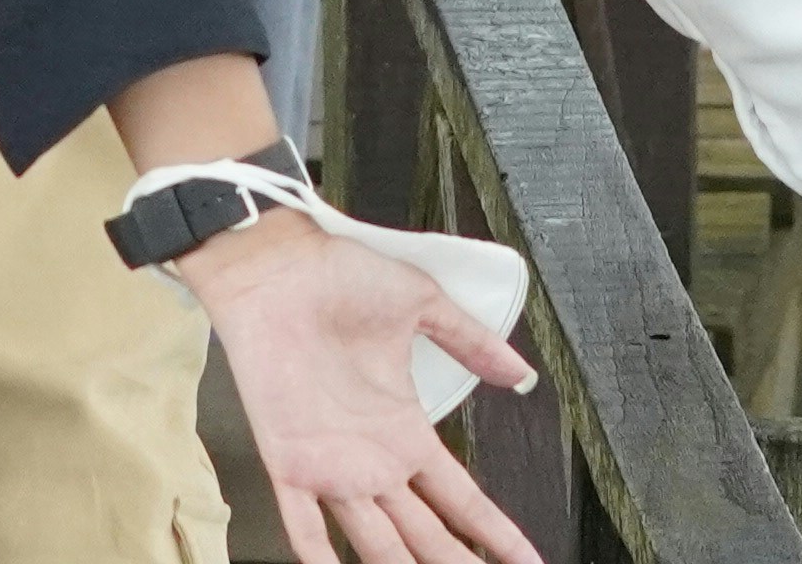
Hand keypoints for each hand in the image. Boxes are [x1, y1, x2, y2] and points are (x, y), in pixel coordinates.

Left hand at [176, 211, 543, 563]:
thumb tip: (519, 371)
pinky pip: (303, 525)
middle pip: (425, 535)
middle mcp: (372, 458)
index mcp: (404, 428)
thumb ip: (471, 342)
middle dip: (455, 563)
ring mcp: (332, 466)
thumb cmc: (337, 276)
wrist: (277, 267)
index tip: (525, 558)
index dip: (493, 531)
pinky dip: (318, 557)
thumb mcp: (421, 305)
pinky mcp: (289, 463)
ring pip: (376, 543)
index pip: (460, 498)